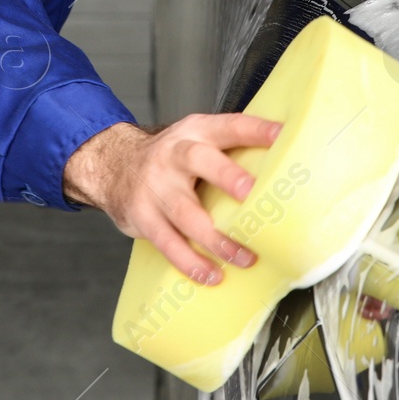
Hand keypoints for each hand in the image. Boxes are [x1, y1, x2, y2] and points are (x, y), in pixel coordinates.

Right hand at [63, 114, 282, 284]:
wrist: (114, 165)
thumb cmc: (170, 157)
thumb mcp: (196, 139)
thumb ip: (230, 149)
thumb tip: (285, 163)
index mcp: (195, 132)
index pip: (229, 126)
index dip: (256, 130)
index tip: (282, 136)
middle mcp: (174, 155)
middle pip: (200, 162)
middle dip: (227, 176)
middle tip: (251, 194)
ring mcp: (156, 186)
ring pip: (187, 213)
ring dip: (217, 238)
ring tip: (244, 257)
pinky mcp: (143, 215)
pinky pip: (168, 242)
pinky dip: (190, 262)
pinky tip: (211, 274)